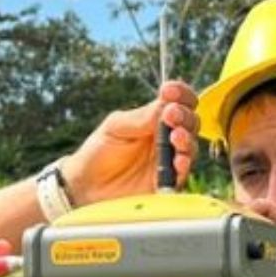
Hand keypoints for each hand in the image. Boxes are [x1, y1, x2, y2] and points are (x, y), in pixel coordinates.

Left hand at [60, 80, 200, 204]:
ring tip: (176, 136)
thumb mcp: (115, 127)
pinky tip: (177, 160)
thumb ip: (141, 117)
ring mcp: (167, 160)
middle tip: (171, 114)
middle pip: (190, 122)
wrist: (85, 185)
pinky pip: (181, 174)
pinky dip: (183, 165)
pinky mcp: (166, 183)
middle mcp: (166, 138)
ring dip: (186, 138)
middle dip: (184, 115)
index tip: (168, 91)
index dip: (179, 94)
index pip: (178, 101)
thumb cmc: (99, 152)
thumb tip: (167, 105)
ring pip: (190, 146)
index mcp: (155, 119)